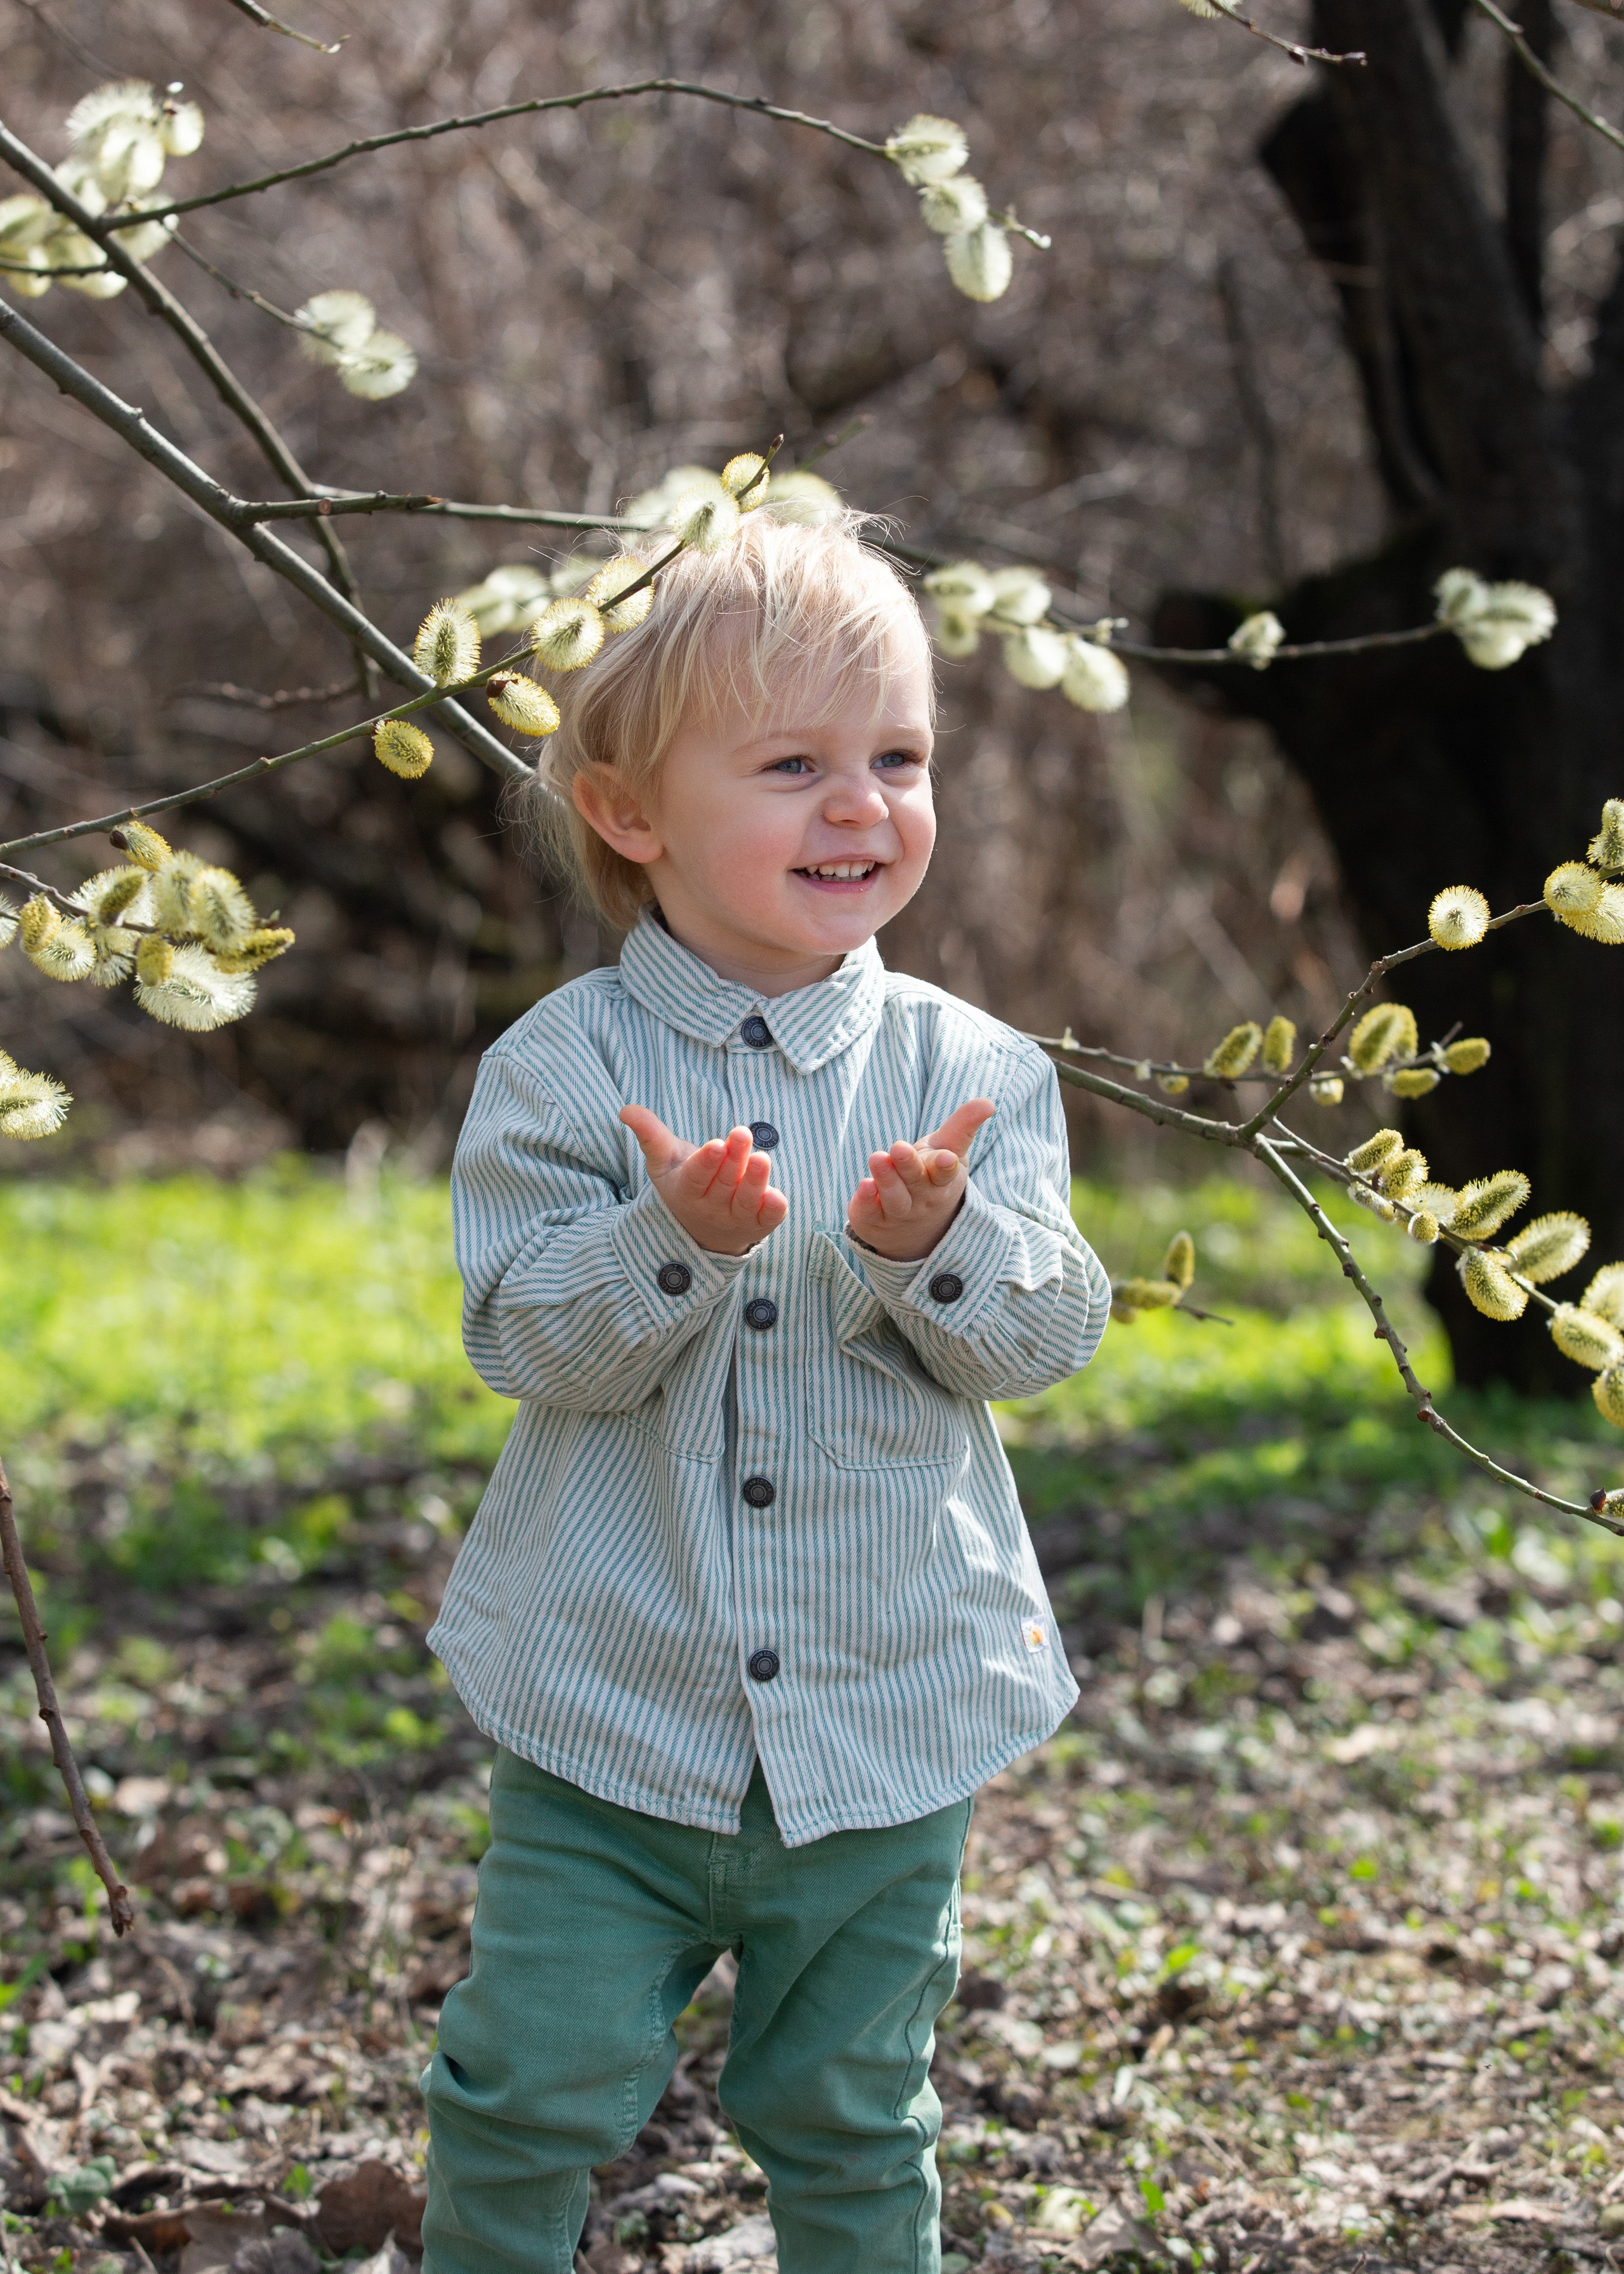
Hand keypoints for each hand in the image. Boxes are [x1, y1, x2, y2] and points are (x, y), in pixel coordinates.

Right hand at [621, 1106, 787, 1255]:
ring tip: (762, 1159)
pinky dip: (773, 1211)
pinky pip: (767, 1220)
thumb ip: (650, 1134)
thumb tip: (626, 1109)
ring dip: (754, 1182)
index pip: (696, 1177)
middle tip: (742, 1133)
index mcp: (686, 1190)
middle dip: (733, 1159)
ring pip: (745, 1201)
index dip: (706, 1163)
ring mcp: (735, 1218)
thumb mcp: (664, 1161)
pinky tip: (778, 1197)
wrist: (703, 1231)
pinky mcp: (759, 1224)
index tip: (716, 1144)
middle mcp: (711, 1207)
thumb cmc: (684, 1184)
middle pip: (722, 1183)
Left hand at [846, 1098, 994, 1262]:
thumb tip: (989, 1103)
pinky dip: (866, 1201)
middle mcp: (921, 1197)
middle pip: (916, 1181)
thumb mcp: (950, 1150)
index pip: (945, 1173)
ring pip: (894, 1197)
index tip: (946, 1157)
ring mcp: (898, 1210)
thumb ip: (964, 1126)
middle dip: (908, 1165)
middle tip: (898, 1147)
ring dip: (886, 1179)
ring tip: (878, 1158)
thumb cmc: (933, 1176)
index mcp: (941, 1179)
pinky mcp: (873, 1218)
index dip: (945, 1165)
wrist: (917, 1230)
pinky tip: (864, 1185)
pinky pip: (869, 1212)